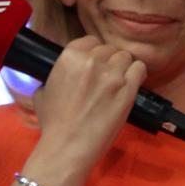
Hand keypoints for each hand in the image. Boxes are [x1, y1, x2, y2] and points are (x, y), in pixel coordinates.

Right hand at [26, 36, 145, 185]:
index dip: (94, 52)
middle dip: (109, 61)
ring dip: (124, 67)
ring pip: (126, 56)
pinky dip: (138, 73)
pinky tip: (132, 82)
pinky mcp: (128, 88)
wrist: (69, 144)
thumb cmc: (54, 122)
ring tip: (119, 81)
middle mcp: (92, 61)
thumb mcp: (44, 92)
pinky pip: (140, 68)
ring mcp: (112, 74)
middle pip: (109, 49)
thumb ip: (58, 75)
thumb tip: (66, 73)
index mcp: (69, 57)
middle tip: (107, 76)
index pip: (90, 41)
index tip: (95, 63)